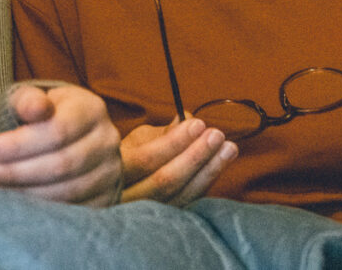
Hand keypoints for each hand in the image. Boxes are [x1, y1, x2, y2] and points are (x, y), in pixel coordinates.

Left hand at [0, 85, 121, 205]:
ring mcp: (110, 172)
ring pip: (67, 191)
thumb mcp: (33, 98)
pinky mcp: (105, 197)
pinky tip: (12, 203)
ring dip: (23, 193)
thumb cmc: (44, 113)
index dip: (17, 145)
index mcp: (91, 109)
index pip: (56, 131)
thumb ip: (29, 100)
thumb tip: (33, 108)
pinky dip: (40, 210)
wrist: (73, 134)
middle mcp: (107, 141)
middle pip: (61, 164)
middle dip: (14, 171)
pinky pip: (73, 210)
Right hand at [120, 117, 236, 204]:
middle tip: (217, 135)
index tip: (197, 124)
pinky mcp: (163, 222)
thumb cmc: (128, 158)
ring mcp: (144, 215)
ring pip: (180, 195)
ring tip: (228, 148)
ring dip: (208, 170)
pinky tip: (219, 165)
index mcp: (113, 173)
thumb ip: (162, 133)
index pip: (146, 159)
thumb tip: (188, 119)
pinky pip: (189, 204)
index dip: (174, 142)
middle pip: (165, 181)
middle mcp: (126, 198)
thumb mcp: (136, 141)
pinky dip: (206, 183)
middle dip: (195, 156)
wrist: (120, 189)